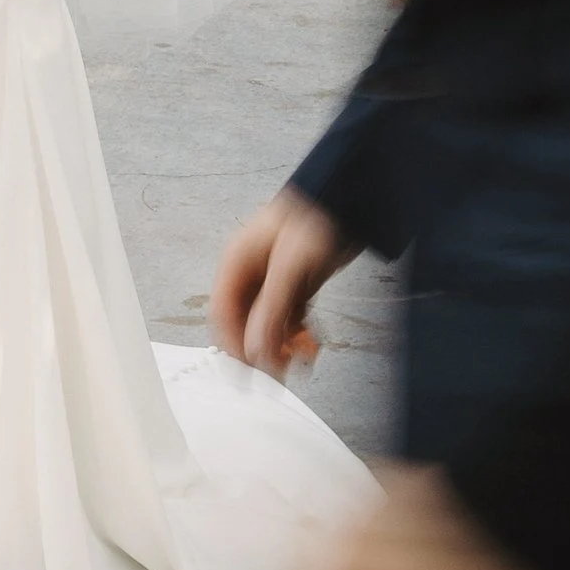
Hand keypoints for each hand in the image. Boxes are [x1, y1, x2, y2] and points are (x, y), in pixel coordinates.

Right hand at [212, 186, 346, 374]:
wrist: (348, 198)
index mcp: (237, 263)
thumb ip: (271, 309)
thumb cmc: (314, 217)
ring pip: (268, 325)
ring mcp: (273, 281)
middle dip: (262, 348)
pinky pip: (289, 320)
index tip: (248, 370)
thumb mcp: (290, 266)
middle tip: (281, 372)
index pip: (222, 313)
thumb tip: (254, 350)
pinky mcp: (294, 286)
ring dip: (284, 345)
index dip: (232, 345)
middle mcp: (251, 274)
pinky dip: (300, 336)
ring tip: (304, 356)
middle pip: (244, 323)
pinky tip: (313, 344)